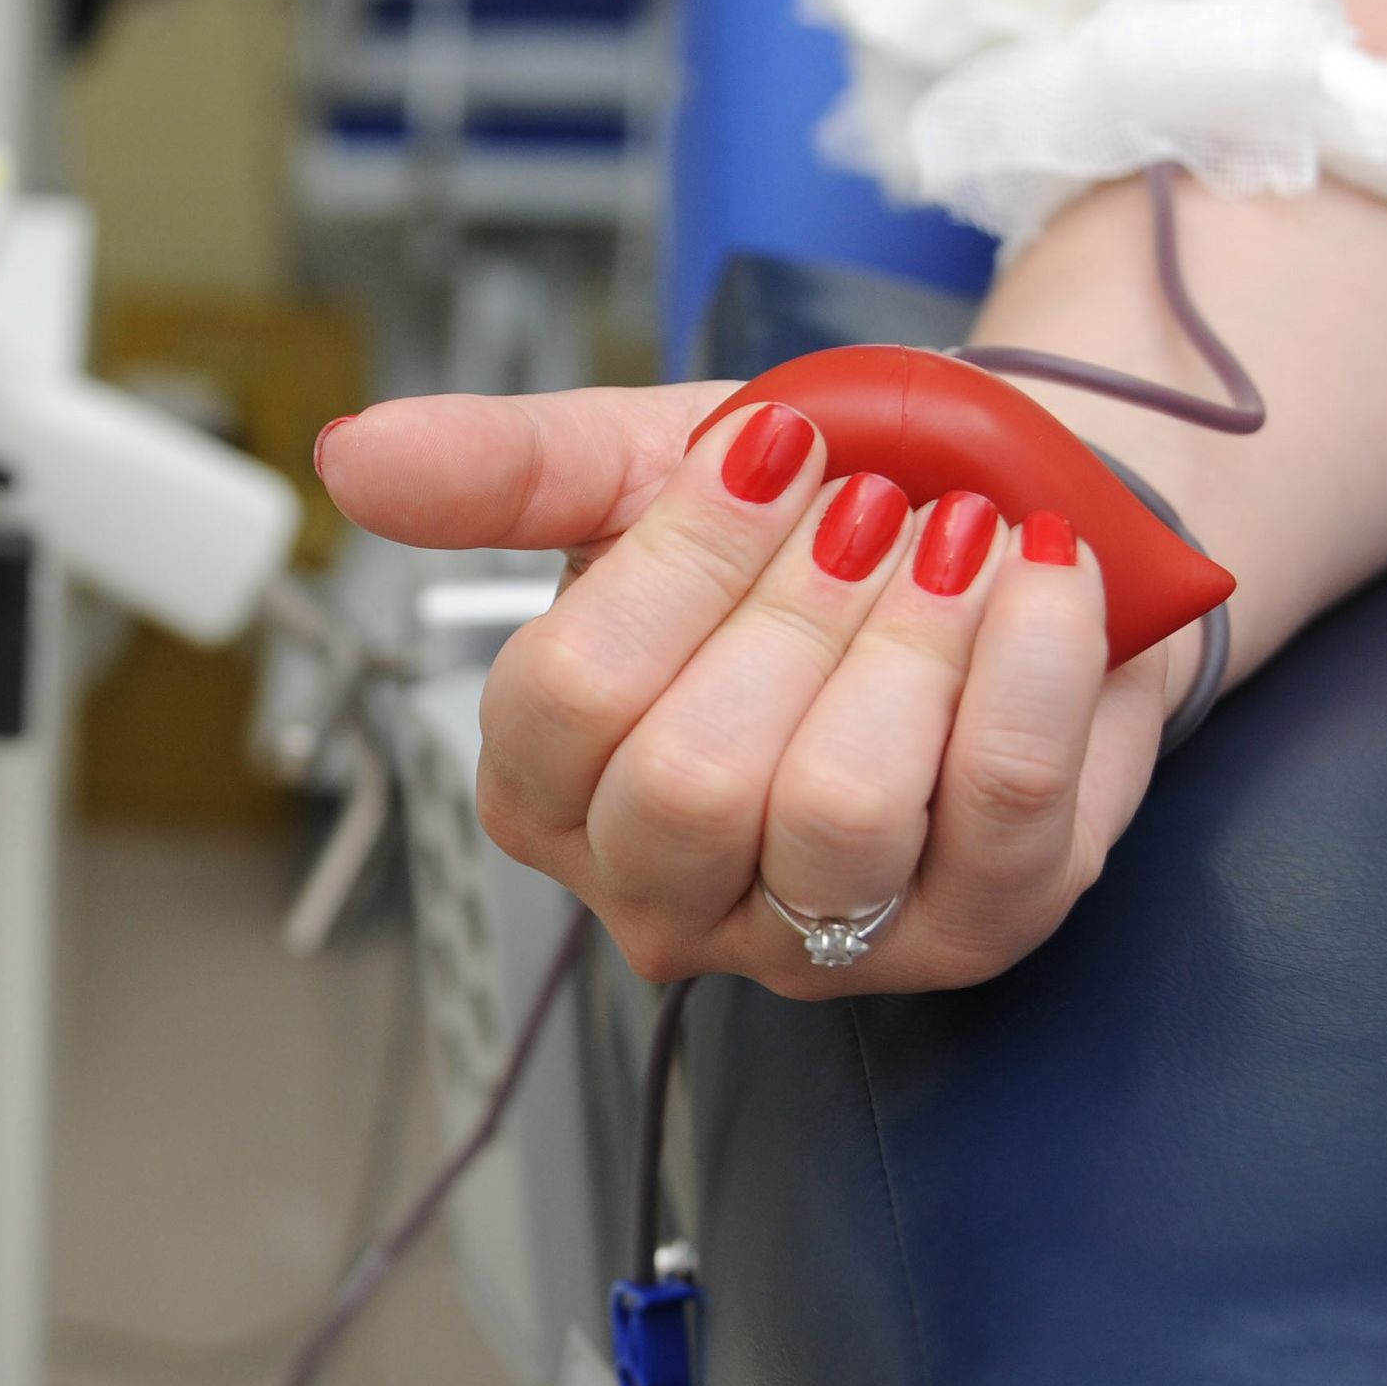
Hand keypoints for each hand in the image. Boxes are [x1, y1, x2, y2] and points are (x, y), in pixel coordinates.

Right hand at [315, 388, 1169, 995]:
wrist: (1001, 522)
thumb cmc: (811, 513)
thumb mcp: (639, 466)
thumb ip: (500, 470)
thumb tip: (351, 454)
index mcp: (550, 791)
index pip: (563, 706)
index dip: (677, 565)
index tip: (769, 450)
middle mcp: (663, 891)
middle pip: (687, 786)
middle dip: (795, 609)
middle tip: (867, 502)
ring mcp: (815, 935)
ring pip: (833, 816)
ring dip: (910, 637)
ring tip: (953, 534)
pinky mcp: (972, 931)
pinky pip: (997, 813)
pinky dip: (1026, 667)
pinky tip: (1035, 575)